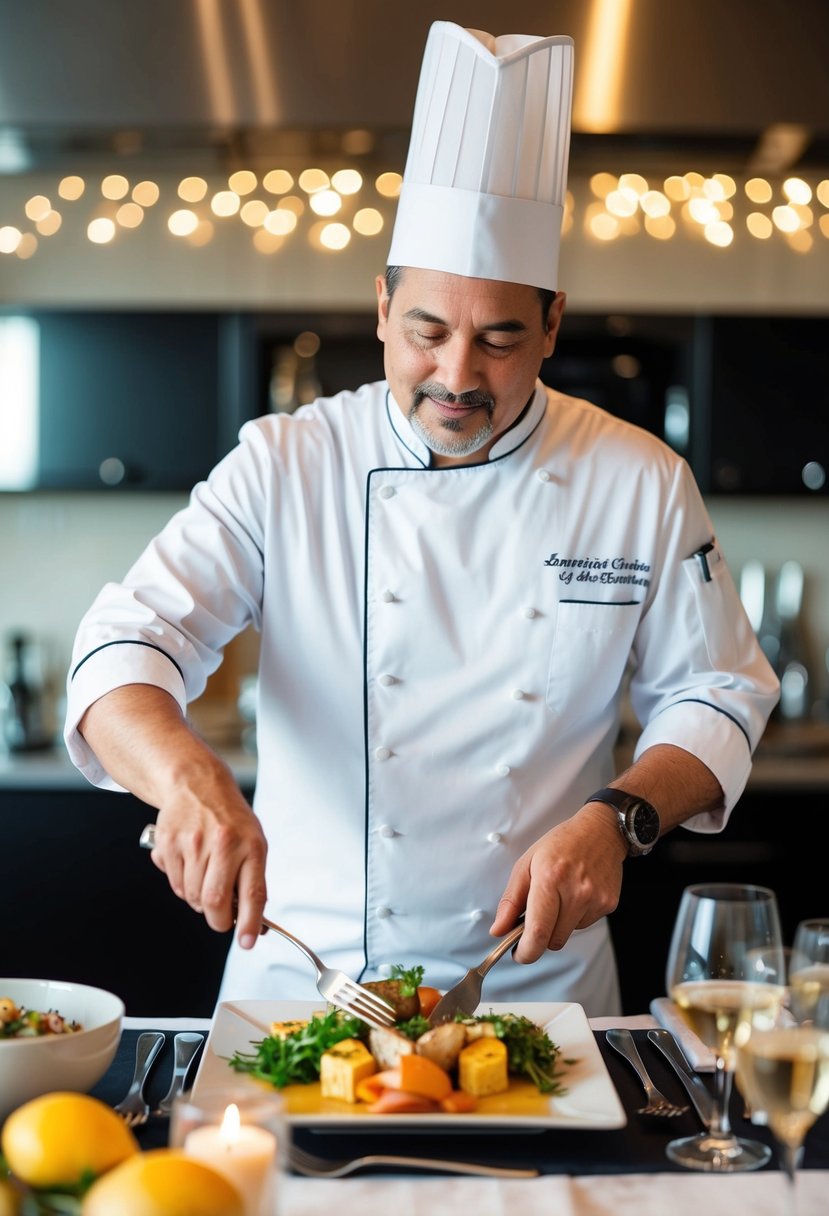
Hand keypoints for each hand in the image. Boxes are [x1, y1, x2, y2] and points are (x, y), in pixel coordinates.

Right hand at [148, 766, 267, 948]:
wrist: (197, 784)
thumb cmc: (229, 818)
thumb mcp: (252, 842)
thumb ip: (252, 880)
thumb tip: (256, 923)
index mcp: (251, 845)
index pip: (252, 893)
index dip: (250, 922)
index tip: (247, 941)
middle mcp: (224, 843)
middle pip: (215, 902)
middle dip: (217, 920)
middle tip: (220, 919)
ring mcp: (194, 843)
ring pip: (191, 897)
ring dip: (197, 900)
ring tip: (204, 878)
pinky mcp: (170, 843)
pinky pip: (174, 884)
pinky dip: (182, 886)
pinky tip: (188, 865)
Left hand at [490, 803, 624, 962]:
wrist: (600, 832)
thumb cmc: (561, 844)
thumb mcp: (526, 864)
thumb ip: (511, 900)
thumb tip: (499, 930)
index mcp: (549, 879)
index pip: (538, 932)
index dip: (526, 952)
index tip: (518, 954)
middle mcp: (575, 891)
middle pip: (553, 941)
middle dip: (540, 937)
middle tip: (535, 919)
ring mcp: (595, 899)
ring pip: (568, 934)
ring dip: (559, 925)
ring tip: (560, 896)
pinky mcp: (609, 905)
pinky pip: (584, 925)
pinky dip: (575, 917)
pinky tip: (576, 894)